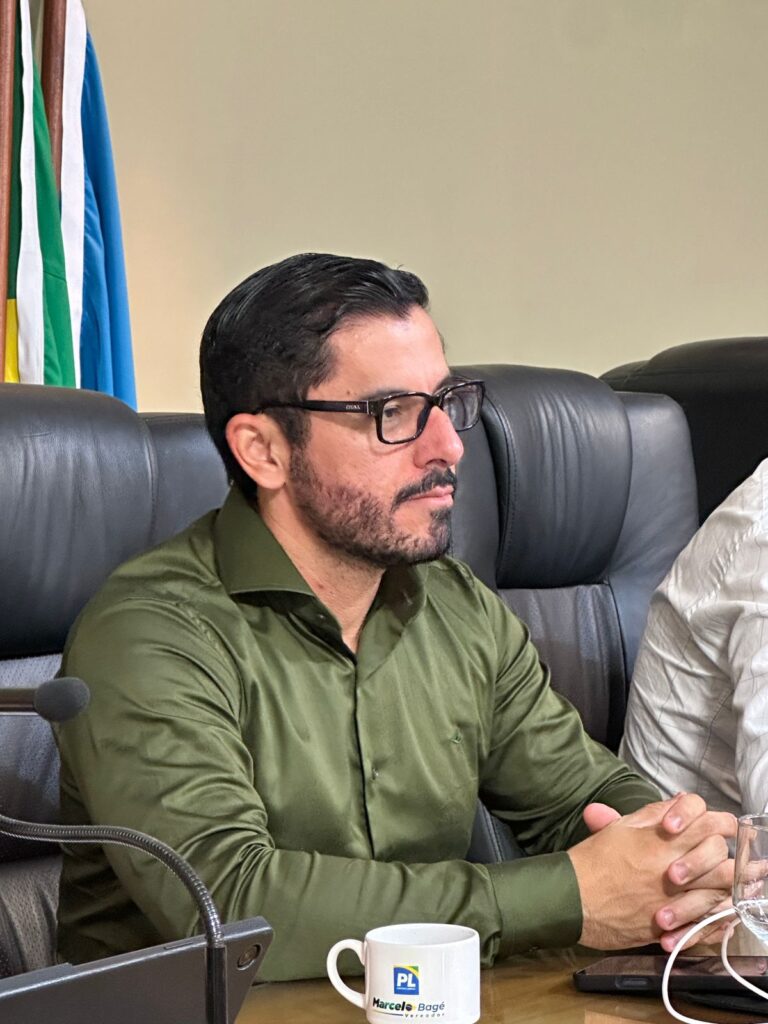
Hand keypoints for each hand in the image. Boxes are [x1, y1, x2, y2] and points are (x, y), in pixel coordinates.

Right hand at [569, 794, 734, 949]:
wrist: (571, 901)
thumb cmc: (592, 861)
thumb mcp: (621, 827)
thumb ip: (654, 813)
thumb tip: (679, 801)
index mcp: (660, 841)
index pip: (708, 822)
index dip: (715, 820)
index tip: (709, 825)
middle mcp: (673, 869)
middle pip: (720, 856)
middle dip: (722, 851)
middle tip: (714, 852)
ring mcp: (674, 901)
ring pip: (720, 891)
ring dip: (722, 884)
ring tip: (715, 880)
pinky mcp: (670, 927)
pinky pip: (707, 923)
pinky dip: (714, 915)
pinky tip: (708, 908)